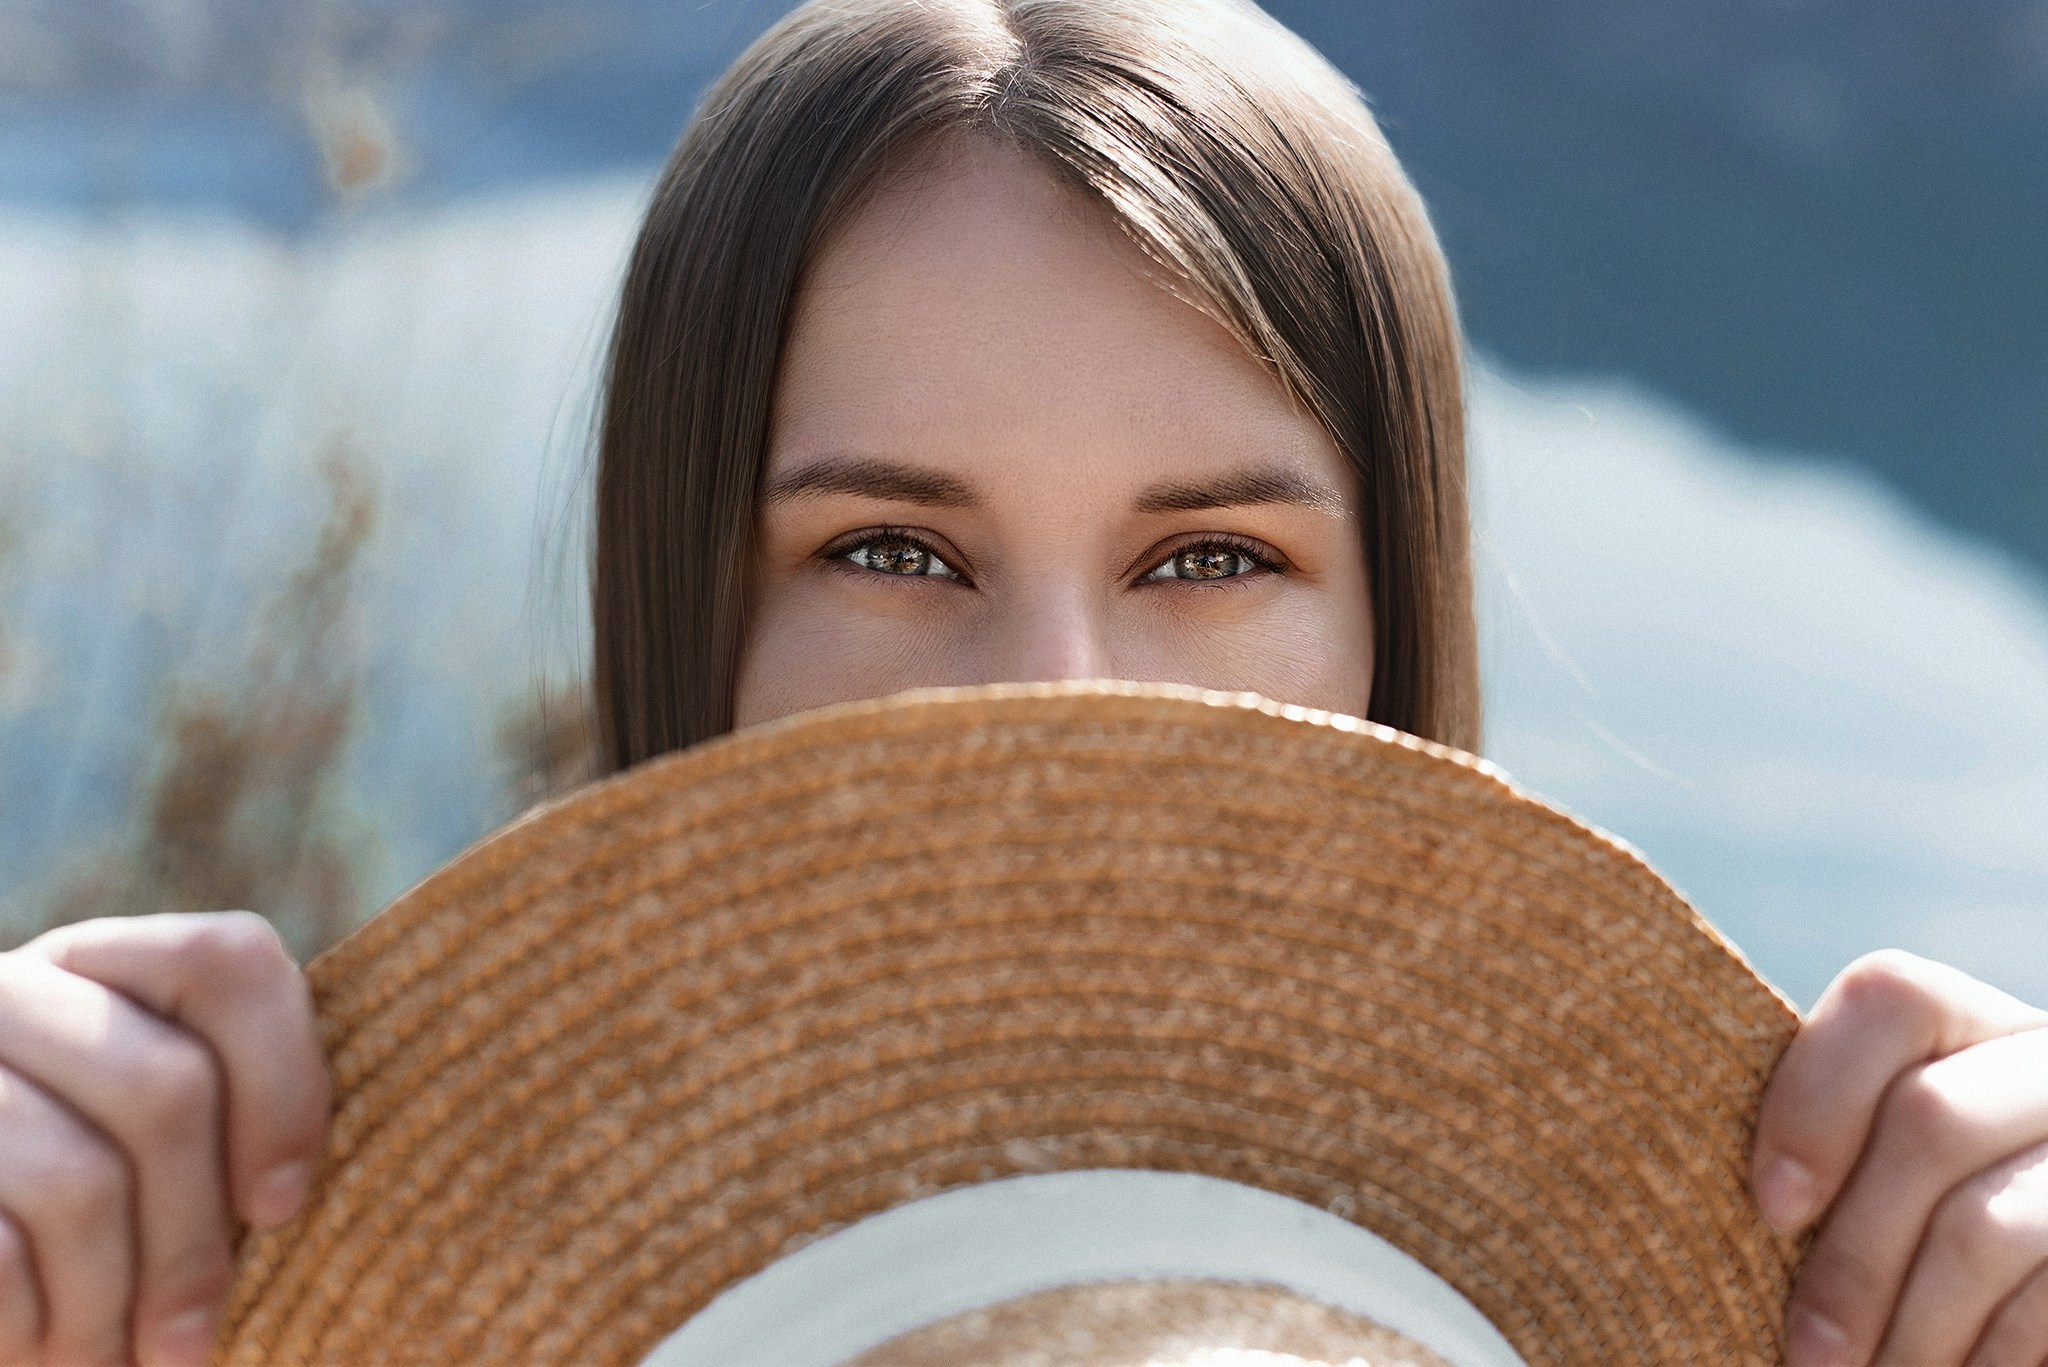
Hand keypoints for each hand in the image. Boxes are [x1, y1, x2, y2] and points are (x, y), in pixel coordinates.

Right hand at [0, 913, 329, 1366]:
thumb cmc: (78, 1221)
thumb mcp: (150, 1145)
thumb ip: (223, 1114)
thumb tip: (289, 1193)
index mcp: (97, 966)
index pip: (226, 962)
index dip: (283, 1085)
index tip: (281, 1208)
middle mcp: (14, 992)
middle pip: (167, 1087)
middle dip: (195, 1238)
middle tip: (192, 1337)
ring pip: (81, 1182)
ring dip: (116, 1300)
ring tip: (121, 1360)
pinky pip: (1, 1251)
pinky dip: (35, 1320)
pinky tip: (41, 1344)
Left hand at [1753, 949, 2047, 1366]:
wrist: (2028, 1272)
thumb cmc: (1916, 1223)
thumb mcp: (1880, 1162)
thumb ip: (1834, 1147)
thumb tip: (1712, 1193)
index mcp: (1970, 1024)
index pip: (1891, 999)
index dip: (1816, 1099)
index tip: (1770, 1211)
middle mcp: (2043, 1064)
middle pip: (1930, 1121)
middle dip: (1852, 1254)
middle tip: (1805, 1351)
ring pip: (1984, 1226)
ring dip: (1908, 1325)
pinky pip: (2042, 1305)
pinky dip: (1980, 1359)